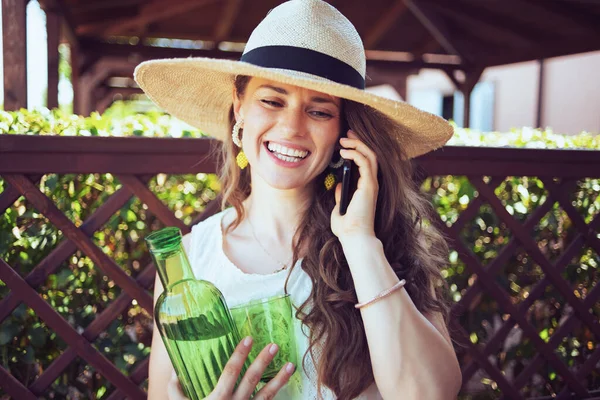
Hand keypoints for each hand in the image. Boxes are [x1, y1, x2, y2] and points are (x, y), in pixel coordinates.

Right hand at [166, 336, 294, 399]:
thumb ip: (176, 391)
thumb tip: (174, 371)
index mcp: (218, 399)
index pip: (230, 371)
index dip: (239, 354)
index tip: (248, 338)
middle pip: (251, 379)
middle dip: (263, 361)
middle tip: (274, 345)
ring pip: (266, 395)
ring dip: (280, 380)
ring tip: (291, 365)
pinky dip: (277, 398)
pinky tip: (287, 388)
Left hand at [331, 130, 378, 240]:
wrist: (354, 237)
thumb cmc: (347, 228)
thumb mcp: (339, 208)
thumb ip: (340, 196)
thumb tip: (339, 186)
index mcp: (366, 189)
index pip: (366, 163)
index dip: (357, 149)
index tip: (346, 141)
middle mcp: (372, 184)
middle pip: (370, 155)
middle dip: (359, 141)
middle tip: (347, 132)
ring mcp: (372, 184)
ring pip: (370, 155)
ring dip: (357, 144)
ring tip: (344, 139)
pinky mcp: (369, 185)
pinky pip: (365, 162)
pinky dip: (355, 153)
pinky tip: (344, 151)